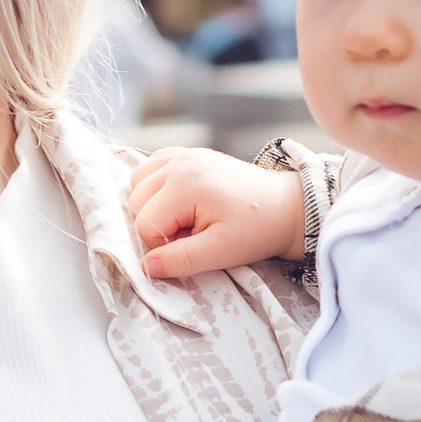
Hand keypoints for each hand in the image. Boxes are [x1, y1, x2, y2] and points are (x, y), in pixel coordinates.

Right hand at [126, 145, 303, 282]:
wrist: (285, 207)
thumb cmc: (256, 229)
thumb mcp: (220, 252)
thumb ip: (181, 260)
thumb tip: (146, 267)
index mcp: (184, 184)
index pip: (145, 225)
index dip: (166, 244)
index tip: (197, 243)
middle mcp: (178, 162)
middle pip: (135, 203)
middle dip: (159, 225)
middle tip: (195, 232)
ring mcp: (182, 154)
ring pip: (137, 184)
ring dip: (154, 206)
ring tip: (188, 217)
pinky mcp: (187, 154)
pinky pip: (151, 169)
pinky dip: (158, 187)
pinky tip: (182, 200)